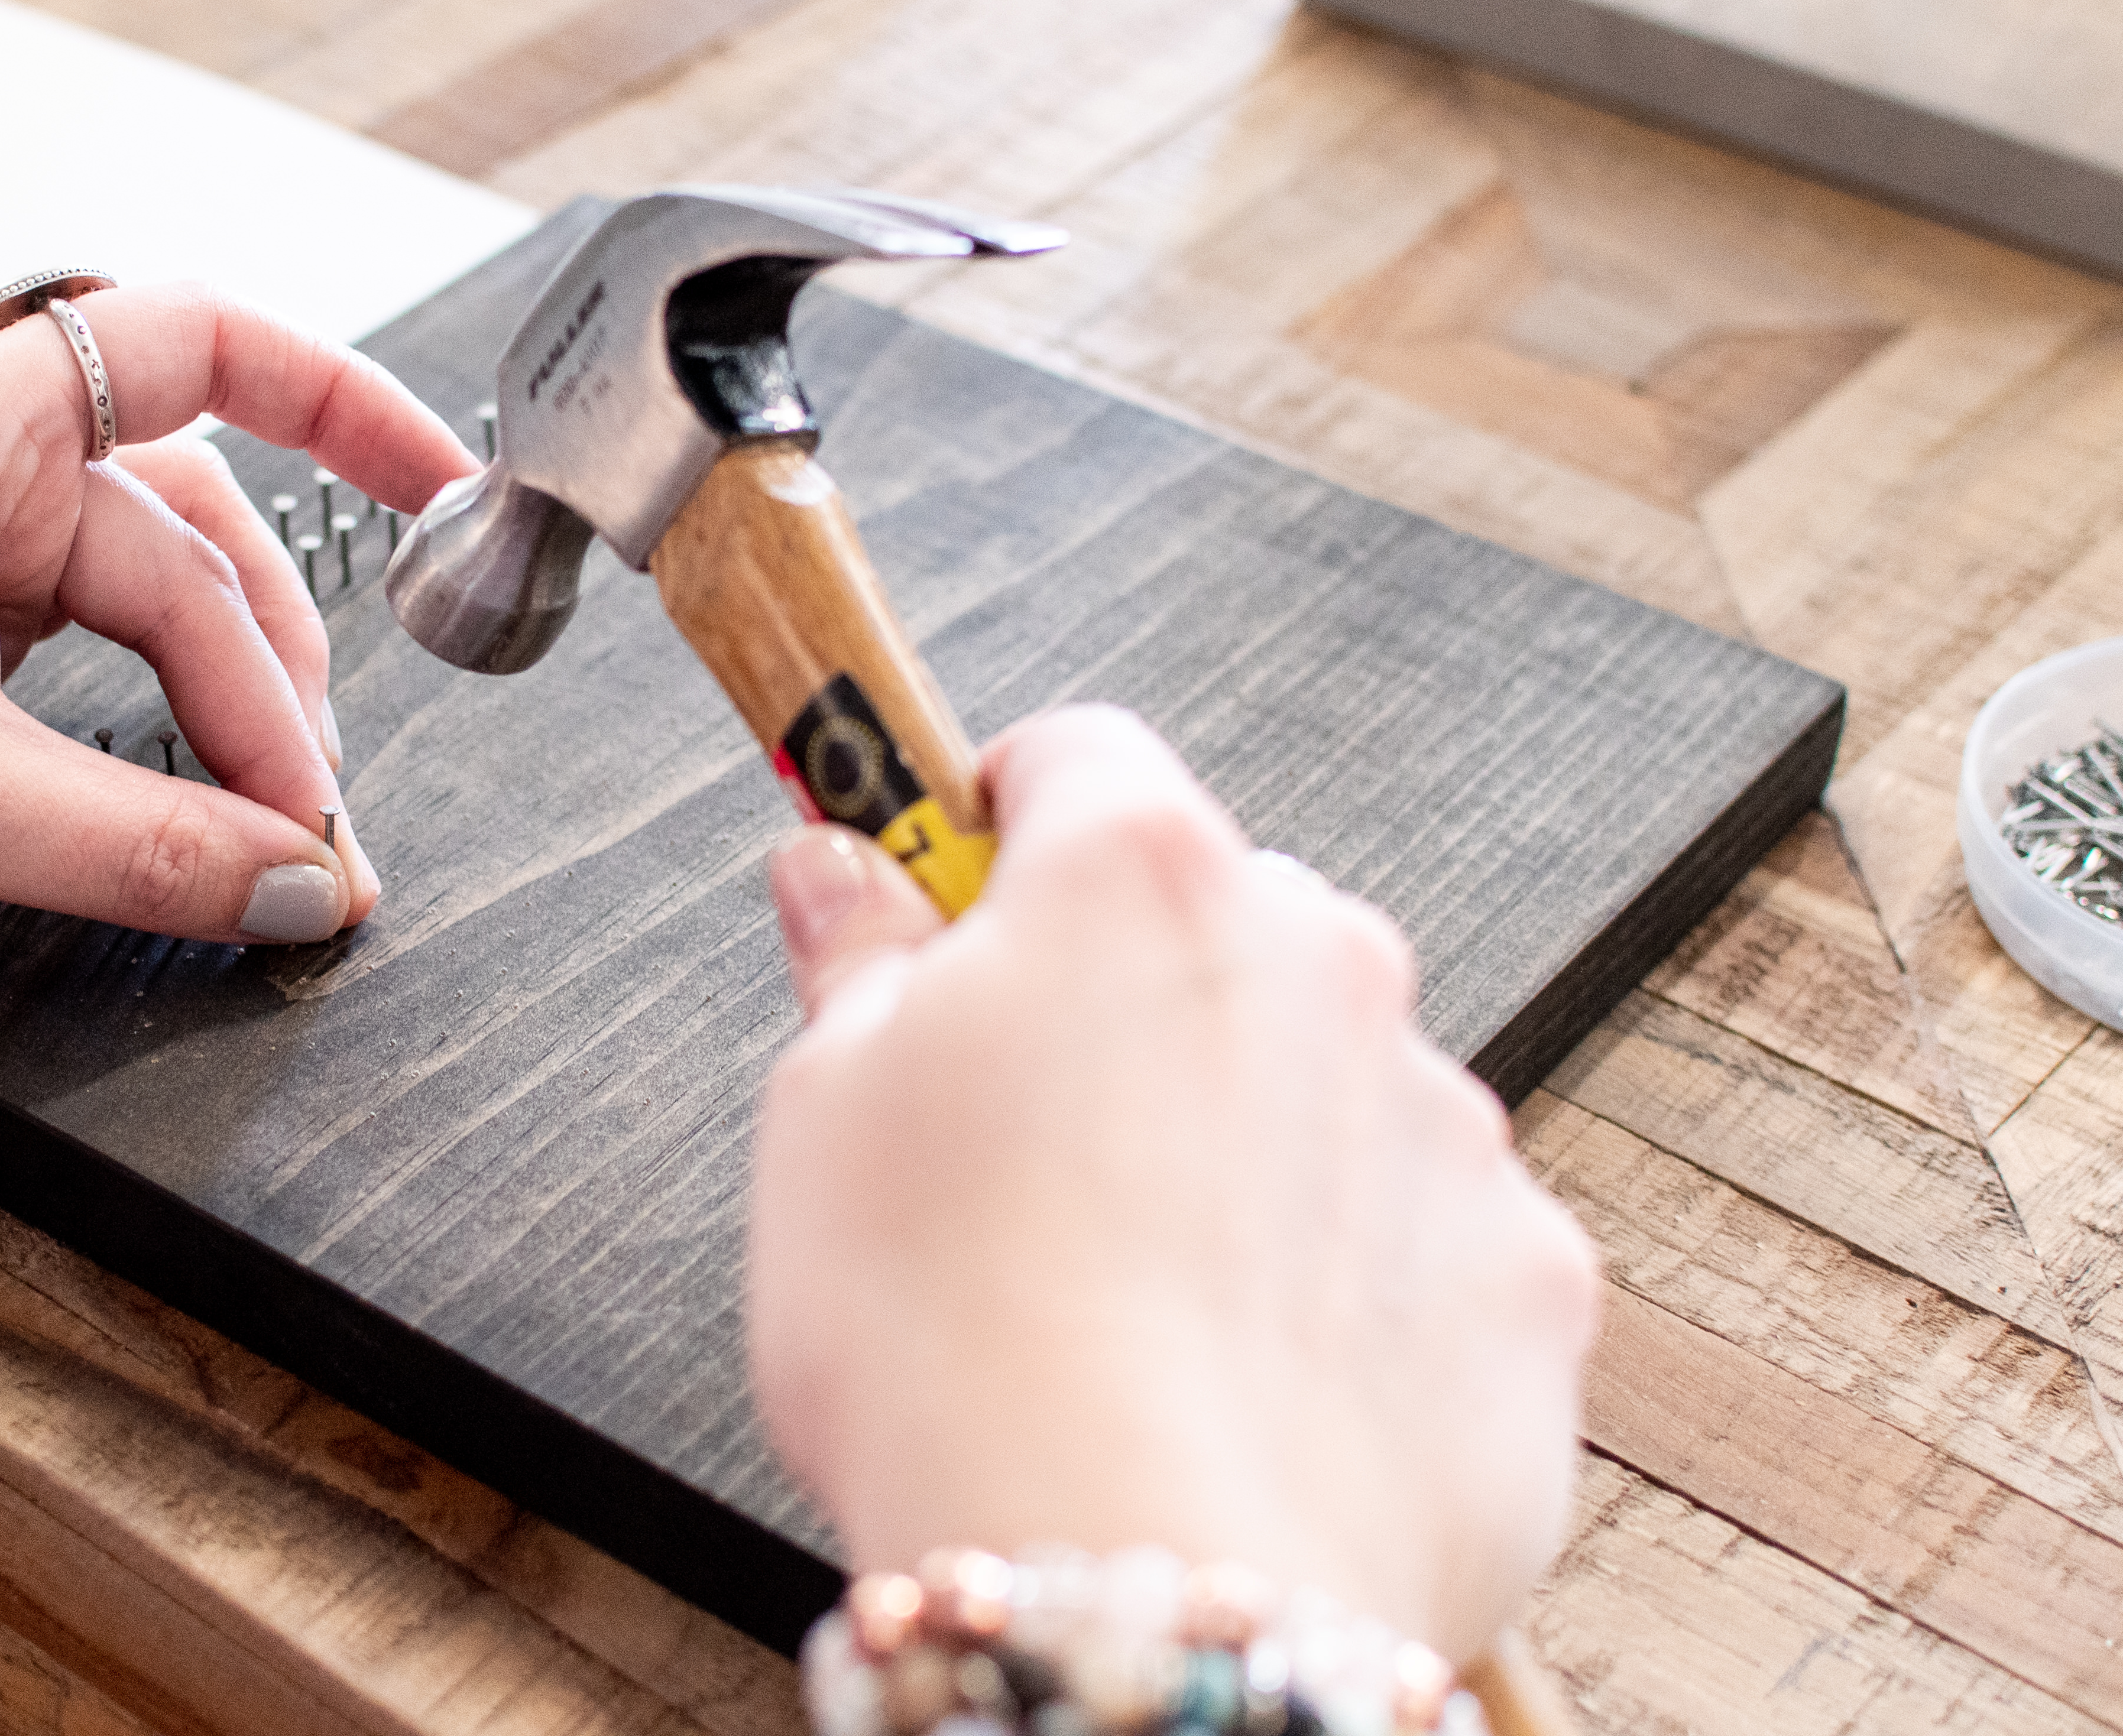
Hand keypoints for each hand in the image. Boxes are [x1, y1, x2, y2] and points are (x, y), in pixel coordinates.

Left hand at [0, 285, 478, 980]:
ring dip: (217, 710)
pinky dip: (147, 736)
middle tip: (314, 813)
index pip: (200, 347)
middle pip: (191, 529)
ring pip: (146, 602)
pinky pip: (83, 660)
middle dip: (269, 670)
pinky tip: (190, 815)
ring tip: (268, 829)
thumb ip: (153, 843)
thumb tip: (300, 879)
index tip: (441, 481)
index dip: (341, 398)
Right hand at [746, 706, 1597, 1662]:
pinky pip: (1425, 1246)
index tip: (954, 896)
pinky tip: (1239, 1383)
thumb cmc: (953, 1346)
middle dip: (1131, 1001)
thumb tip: (839, 873)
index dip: (997, 825)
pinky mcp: (1527, 1283)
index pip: (1074, 758)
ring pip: (1327, 1089)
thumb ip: (855, 960)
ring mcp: (1446, 1124)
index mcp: (1139, 879)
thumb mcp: (823, 1114)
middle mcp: (1323, 959)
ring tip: (1128, 1300)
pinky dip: (1349, 1292)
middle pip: (1219, 923)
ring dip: (1247, 1148)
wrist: (1138, 1592)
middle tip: (1020, 1141)